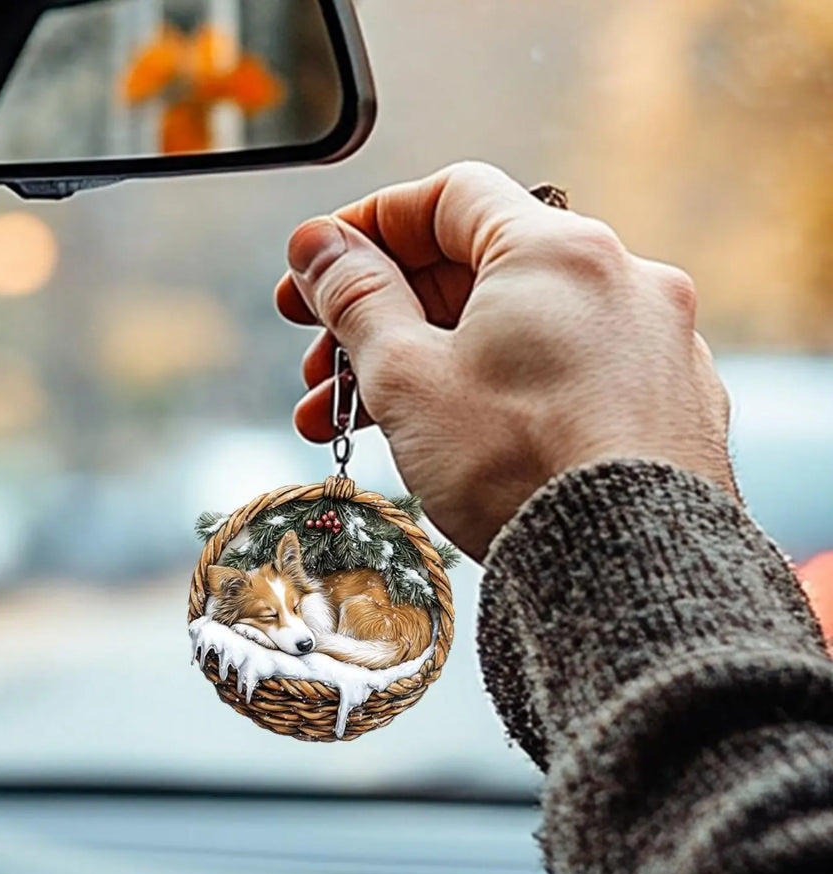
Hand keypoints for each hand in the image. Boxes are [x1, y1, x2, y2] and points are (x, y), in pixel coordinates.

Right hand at [275, 161, 733, 561]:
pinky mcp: (664, 402)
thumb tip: (316, 244)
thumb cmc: (517, 466)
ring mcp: (652, 343)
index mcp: (556, 251)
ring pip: (515, 331)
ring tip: (357, 421)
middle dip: (384, 316)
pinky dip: (498, 389)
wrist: (627, 569)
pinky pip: (562, 373)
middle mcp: (620, 279)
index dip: (370, 226)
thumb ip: (356, 297)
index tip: (322, 268)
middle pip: (477, 271)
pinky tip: (449, 438)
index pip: (448, 198)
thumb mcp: (408, 376)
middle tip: (322, 364)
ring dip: (429, 365)